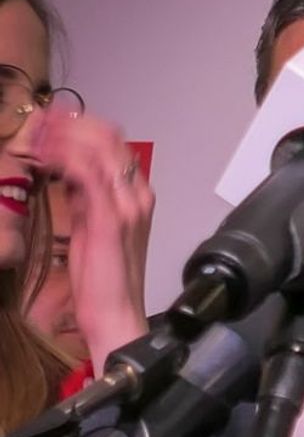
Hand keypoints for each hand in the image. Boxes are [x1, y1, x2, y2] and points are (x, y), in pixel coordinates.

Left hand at [32, 109, 152, 370]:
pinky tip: (41, 158)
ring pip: (97, 148)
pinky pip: (87, 171)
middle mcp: (137, 195)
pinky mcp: (110, 217)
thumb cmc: (103, 277)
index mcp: (137, 196)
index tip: (49, 124)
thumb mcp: (93, 228)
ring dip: (61, 137)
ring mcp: (127, 204)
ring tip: (33, 138)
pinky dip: (62, 158)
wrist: (115, 312)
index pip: (113, 143)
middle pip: (108, 137)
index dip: (80, 126)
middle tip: (36, 124)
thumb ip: (86, 199)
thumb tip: (67, 174)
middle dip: (69, 124)